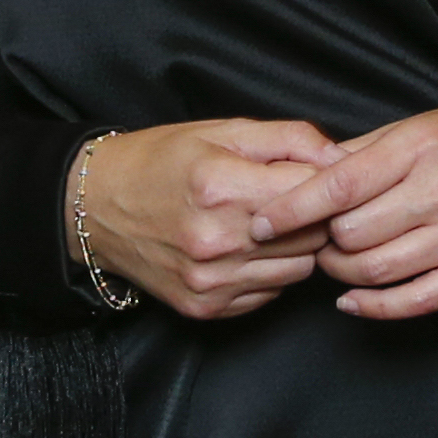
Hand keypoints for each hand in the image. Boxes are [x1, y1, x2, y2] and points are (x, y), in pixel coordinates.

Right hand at [74, 120, 343, 320]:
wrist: (94, 207)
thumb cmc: (160, 161)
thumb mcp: (223, 130)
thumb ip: (291, 138)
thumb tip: (343, 157)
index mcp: (222, 187)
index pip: (315, 197)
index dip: (328, 186)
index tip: (323, 180)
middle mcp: (217, 241)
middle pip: (314, 238)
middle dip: (316, 217)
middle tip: (297, 201)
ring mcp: (210, 280)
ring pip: (298, 271)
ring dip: (296, 249)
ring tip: (271, 226)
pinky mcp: (205, 307)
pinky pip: (270, 295)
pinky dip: (271, 273)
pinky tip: (248, 251)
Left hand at [256, 98, 437, 320]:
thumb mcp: (421, 124)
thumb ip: (364, 152)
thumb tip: (308, 175)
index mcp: (422, 147)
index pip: (341, 185)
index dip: (293, 209)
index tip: (261, 223)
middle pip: (353, 234)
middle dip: (321, 240)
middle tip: (311, 237)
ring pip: (376, 270)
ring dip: (341, 272)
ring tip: (334, 260)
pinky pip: (414, 301)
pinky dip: (374, 307)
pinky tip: (352, 299)